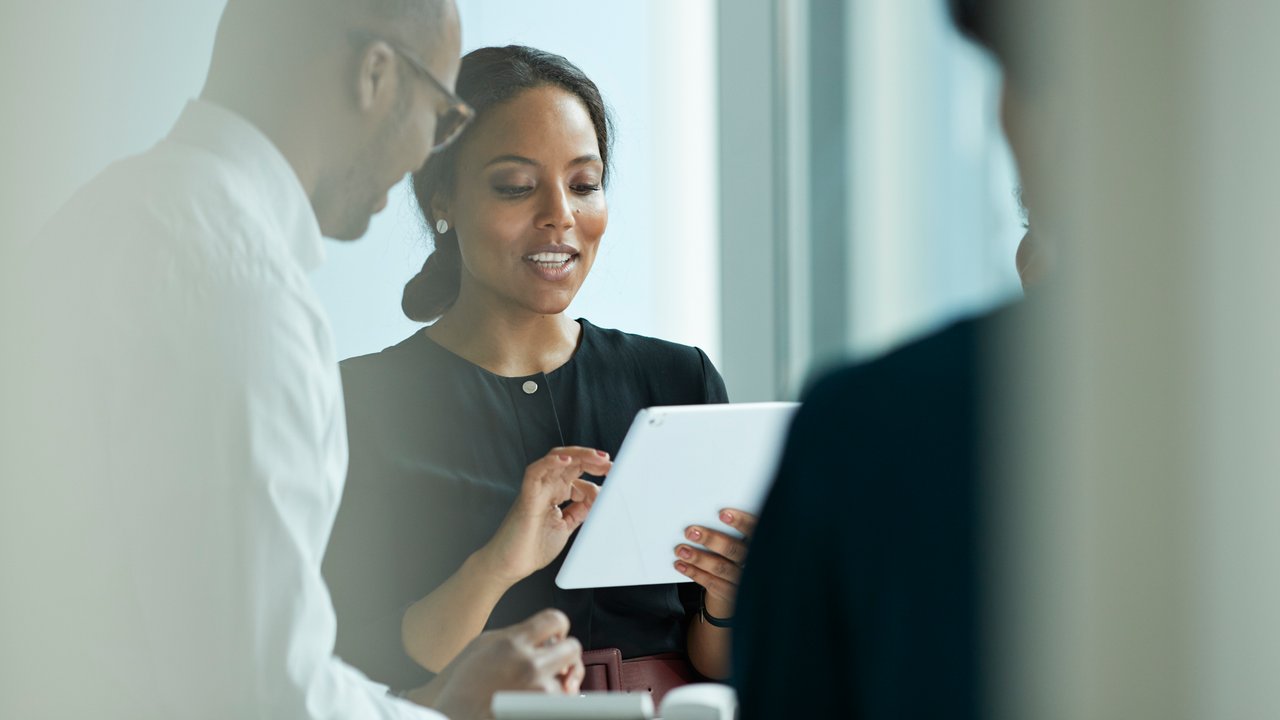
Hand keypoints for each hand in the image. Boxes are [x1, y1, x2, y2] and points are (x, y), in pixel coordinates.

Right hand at [408, 609, 584, 719]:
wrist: (452, 715)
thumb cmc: (462, 686)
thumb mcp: (483, 645)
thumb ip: (516, 634)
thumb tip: (544, 634)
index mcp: (513, 643)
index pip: (555, 619)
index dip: (560, 626)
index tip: (558, 635)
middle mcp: (528, 664)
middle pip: (572, 648)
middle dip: (567, 655)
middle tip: (558, 662)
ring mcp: (536, 690)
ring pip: (568, 680)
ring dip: (558, 683)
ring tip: (538, 688)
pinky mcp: (540, 711)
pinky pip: (562, 703)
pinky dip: (553, 703)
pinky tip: (535, 701)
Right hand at [478, 447, 610, 585]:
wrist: (509, 565)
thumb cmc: (533, 547)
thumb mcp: (567, 526)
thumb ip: (581, 511)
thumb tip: (600, 497)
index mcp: (557, 493)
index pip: (578, 472)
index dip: (597, 471)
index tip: (614, 475)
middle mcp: (547, 487)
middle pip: (570, 461)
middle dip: (591, 458)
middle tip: (609, 463)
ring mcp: (537, 490)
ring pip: (555, 460)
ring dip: (578, 455)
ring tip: (596, 458)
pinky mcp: (527, 497)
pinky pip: (535, 472)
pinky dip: (550, 463)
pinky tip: (566, 460)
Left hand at [673, 508, 757, 617]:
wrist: (740, 589)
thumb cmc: (736, 557)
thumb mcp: (741, 542)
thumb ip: (731, 532)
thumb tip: (706, 517)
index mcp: (760, 545)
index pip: (755, 530)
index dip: (742, 522)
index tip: (723, 514)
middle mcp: (755, 563)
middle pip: (735, 550)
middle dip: (712, 539)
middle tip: (692, 532)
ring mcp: (743, 580)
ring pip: (721, 567)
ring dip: (698, 558)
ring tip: (681, 550)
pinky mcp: (731, 594)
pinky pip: (712, 583)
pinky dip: (694, 573)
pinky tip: (681, 565)